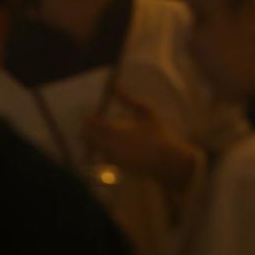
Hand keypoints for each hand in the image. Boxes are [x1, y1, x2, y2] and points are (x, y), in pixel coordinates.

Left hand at [85, 89, 199, 189]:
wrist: (166, 160)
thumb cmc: (158, 133)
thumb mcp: (146, 111)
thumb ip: (128, 99)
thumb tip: (116, 86)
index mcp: (117, 131)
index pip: (94, 124)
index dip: (89, 118)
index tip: (89, 113)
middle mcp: (112, 146)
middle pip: (90, 138)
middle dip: (87, 130)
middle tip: (92, 122)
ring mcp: (114, 159)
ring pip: (95, 148)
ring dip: (94, 140)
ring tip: (101, 132)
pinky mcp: (117, 168)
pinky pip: (104, 156)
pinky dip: (103, 149)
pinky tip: (112, 144)